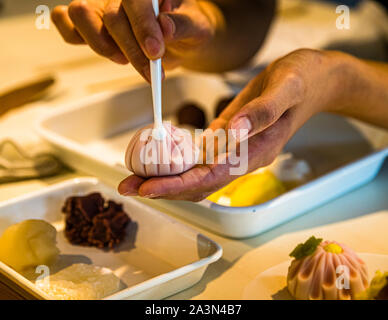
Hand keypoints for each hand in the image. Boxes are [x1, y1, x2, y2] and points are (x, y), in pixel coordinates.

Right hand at [51, 0, 216, 80]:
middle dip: (132, 50)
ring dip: (101, 45)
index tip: (154, 52)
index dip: (143, 26)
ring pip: (80, 14)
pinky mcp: (91, 23)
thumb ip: (183, 25)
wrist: (181, 39)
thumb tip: (166, 27)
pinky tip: (102, 50)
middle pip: (111, 15)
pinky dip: (73, 36)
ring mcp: (102, 6)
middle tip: (151, 73)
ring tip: (124, 60)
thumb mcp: (197, 28)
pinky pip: (65, 22)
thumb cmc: (186, 28)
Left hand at [118, 49, 345, 200]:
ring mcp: (235, 153)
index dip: (178, 184)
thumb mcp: (286, 88)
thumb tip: (234, 133)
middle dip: (163, 188)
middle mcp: (243, 159)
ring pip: (197, 177)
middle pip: (199, 184)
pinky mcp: (229, 142)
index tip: (149, 187)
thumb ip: (262, 112)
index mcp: (256, 152)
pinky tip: (158, 161)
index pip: (211, 177)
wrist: (313, 81)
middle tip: (129, 186)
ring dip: (165, 179)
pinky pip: (201, 161)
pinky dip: (177, 164)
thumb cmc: (303, 81)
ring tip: (135, 178)